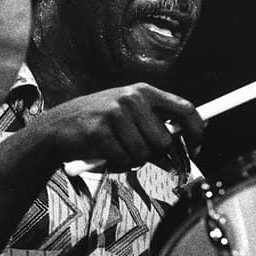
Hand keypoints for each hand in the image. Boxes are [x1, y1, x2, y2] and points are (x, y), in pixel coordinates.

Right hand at [30, 83, 203, 172]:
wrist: (59, 125)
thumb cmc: (100, 122)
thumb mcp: (130, 112)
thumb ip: (157, 123)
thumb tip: (188, 143)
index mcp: (144, 92)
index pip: (186, 109)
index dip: (197, 132)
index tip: (196, 148)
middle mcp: (132, 98)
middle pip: (164, 141)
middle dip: (155, 154)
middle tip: (138, 151)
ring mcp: (115, 113)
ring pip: (144, 153)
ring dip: (133, 160)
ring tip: (118, 149)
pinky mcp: (100, 131)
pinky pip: (124, 160)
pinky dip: (118, 164)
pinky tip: (106, 153)